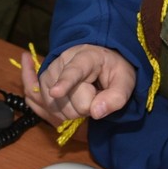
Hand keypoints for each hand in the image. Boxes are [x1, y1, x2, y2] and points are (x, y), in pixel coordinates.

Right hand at [20, 44, 134, 126]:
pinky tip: (74, 101)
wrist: (99, 61)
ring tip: (85, 95)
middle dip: (87, 105)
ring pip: (58, 107)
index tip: (56, 92)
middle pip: (70, 99)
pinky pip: (51, 109)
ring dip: (75, 110)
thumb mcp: (125, 81)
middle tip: (96, 93)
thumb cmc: (113, 70)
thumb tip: (96, 112)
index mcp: (86, 56)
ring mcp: (49, 73)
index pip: (74, 71)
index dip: (65, 83)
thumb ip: (116, 97)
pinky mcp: (42, 85)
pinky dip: (65, 112)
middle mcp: (62, 61)